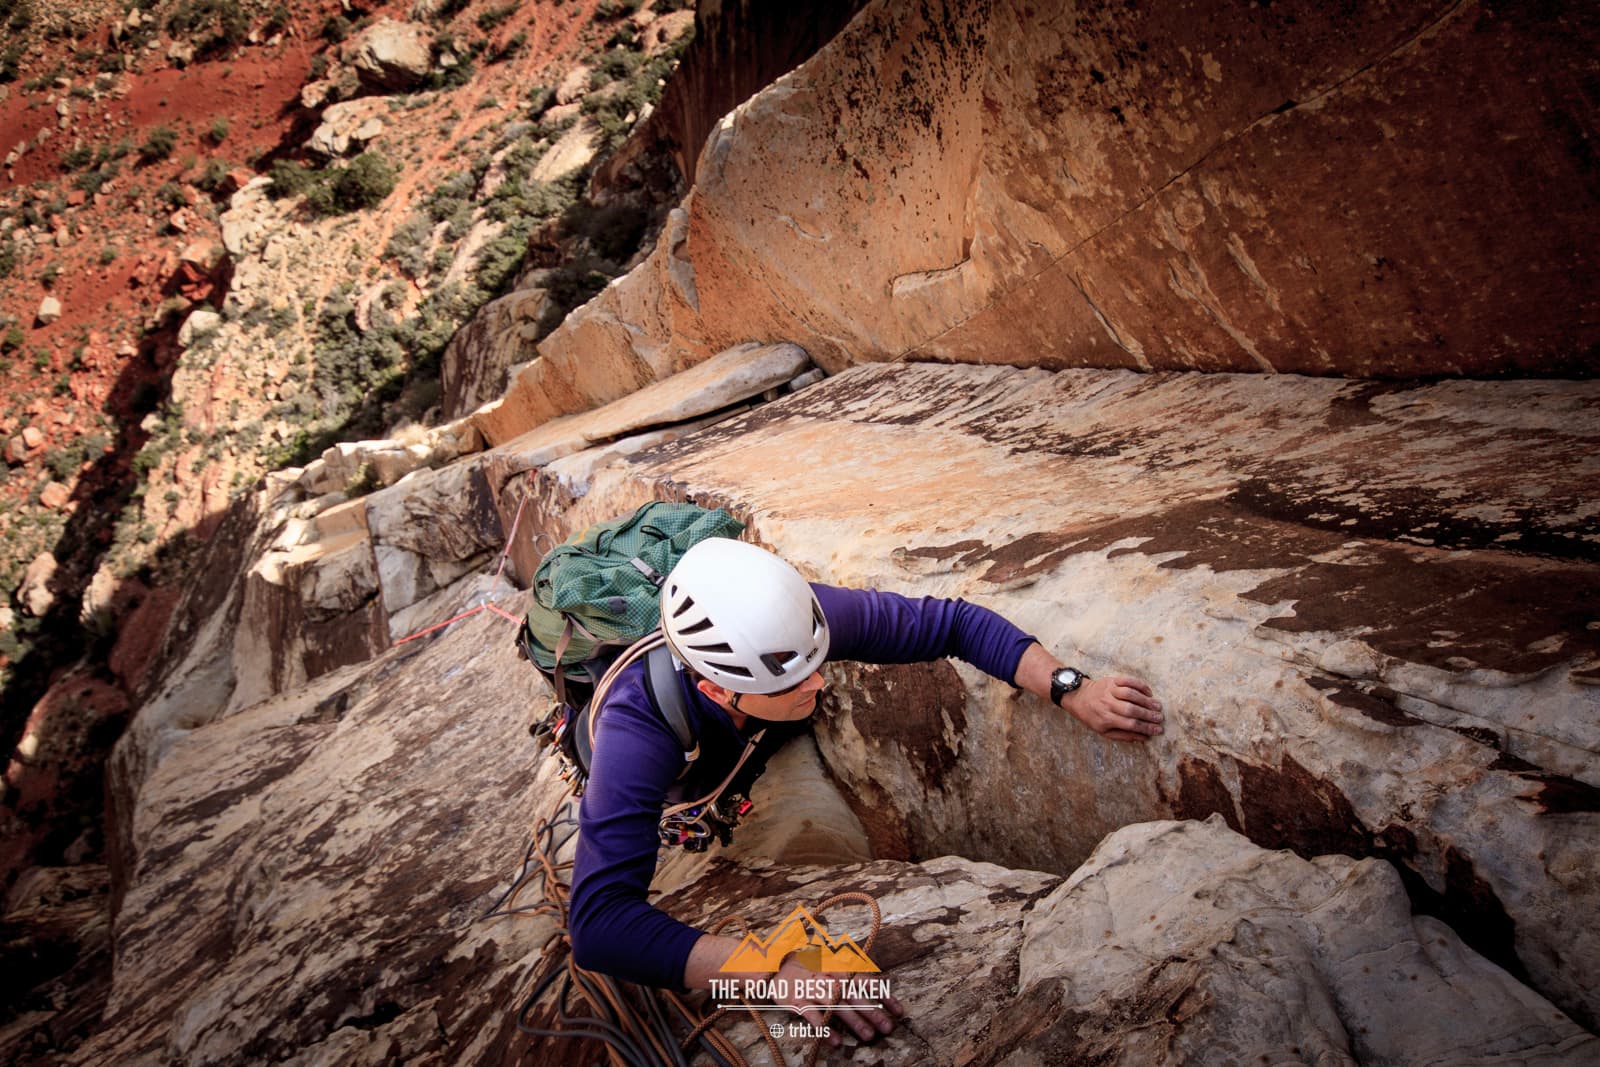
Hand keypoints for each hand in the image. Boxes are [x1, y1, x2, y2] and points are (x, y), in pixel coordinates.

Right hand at [773, 959, 903, 1047]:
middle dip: (873, 1012)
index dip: (885, 996)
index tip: (899, 1012)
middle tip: (887, 1028)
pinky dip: (824, 1029)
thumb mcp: (834, 968)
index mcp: (841, 970)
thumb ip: (854, 979)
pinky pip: (812, 1017)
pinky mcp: (797, 1001)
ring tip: (868, 1036)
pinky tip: (836, 1042)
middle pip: (855, 995)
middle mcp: (829, 979)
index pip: (867, 982)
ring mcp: (813, 990)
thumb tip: (882, 988)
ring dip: (854, 1021)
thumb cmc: (811, 970)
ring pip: (836, 1005)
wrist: (776, 966)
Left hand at [1061, 675, 1162, 741]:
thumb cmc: (1092, 716)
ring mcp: (1109, 691)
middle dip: (1148, 715)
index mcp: (1105, 719)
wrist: (1078, 696)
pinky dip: (1140, 686)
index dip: (1145, 728)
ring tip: (1157, 706)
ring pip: (1131, 695)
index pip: (1130, 724)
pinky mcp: (1111, 680)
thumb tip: (1144, 738)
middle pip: (1132, 710)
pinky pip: (1128, 681)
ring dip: (1146, 700)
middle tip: (1160, 718)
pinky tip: (1149, 692)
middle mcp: (1107, 704)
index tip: (1158, 730)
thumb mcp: (1103, 731)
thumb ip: (1123, 735)